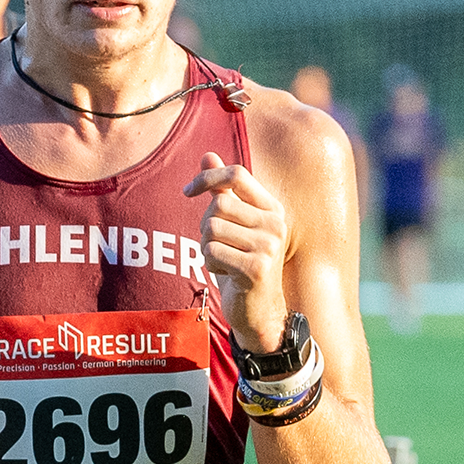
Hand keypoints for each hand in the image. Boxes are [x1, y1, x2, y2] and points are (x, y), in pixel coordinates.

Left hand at [184, 151, 289, 351]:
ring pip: (210, 229)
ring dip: (206, 247)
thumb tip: (208, 154)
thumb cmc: (241, 261)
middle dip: (204, 225)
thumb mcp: (233, 224)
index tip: (188, 192)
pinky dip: (209, 264)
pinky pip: (210, 252)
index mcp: (271, 208)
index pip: (236, 174)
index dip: (207, 178)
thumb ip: (222, 191)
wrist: (259, 309)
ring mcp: (269, 246)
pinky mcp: (256, 269)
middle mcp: (275, 223)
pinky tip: (226, 274)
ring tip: (224, 260)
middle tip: (216, 244)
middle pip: (217, 205)